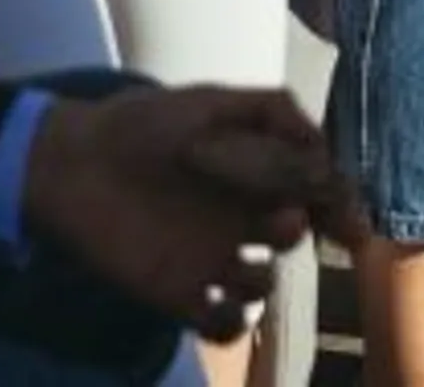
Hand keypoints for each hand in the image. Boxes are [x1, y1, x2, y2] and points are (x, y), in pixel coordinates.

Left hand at [24, 86, 361, 343]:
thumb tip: (324, 145)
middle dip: (306, 232)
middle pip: (299, 234)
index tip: (348, 207)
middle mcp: (242, 215)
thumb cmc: (143, 125)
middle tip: (291, 219)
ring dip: (266, 273)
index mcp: (255, 170)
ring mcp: (212, 256)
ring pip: (263, 282)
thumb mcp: (210, 101)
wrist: (74, 162)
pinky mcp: (178, 292)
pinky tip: (219, 298)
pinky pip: (221, 322)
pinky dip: (229, 321)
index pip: (313, 188)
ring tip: (251, 249)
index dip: (338, 199)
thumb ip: (270, 112)